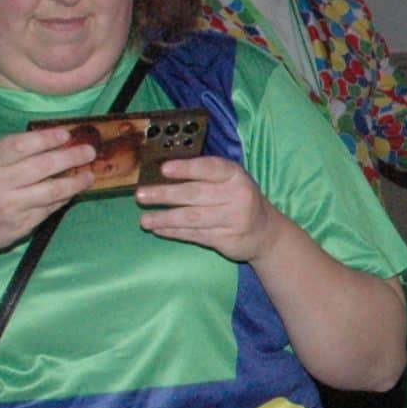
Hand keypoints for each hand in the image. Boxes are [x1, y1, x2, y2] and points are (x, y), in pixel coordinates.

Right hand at [0, 128, 94, 262]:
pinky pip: (50, 207)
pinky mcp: (21, 224)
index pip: (19, 146)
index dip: (45, 139)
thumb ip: (12, 152)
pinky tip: (74, 190)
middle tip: (89, 151)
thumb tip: (57, 141)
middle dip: (70, 157)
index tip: (66, 134)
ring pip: (52, 191)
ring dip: (76, 182)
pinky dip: (65, 197)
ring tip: (89, 175)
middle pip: (42, 167)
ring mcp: (9, 206)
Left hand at [136, 156, 281, 262]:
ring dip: (165, 218)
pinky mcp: (226, 239)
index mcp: (235, 176)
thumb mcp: (228, 182)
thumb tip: (159, 175)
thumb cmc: (237, 200)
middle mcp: (237, 196)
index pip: (210, 168)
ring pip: (192, 218)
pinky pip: (194, 234)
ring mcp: (233, 219)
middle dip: (166, 195)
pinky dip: (174, 232)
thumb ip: (202, 176)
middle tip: (141, 195)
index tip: (164, 169)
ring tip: (144, 220)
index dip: (187, 168)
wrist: (265, 232)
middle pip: (196, 194)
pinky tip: (158, 229)